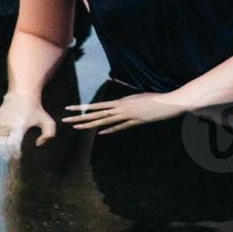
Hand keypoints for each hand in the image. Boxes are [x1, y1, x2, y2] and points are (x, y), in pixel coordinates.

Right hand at [0, 94, 56, 158]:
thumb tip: (38, 144)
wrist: (22, 94)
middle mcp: (5, 126)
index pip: (12, 145)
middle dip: (3, 155)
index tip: (17, 158)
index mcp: (18, 127)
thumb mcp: (47, 121)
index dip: (13, 155)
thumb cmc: (35, 110)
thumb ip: (49, 134)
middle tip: (8, 159)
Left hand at [61, 92, 183, 134]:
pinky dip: (110, 130)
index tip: (69, 109)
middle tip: (65, 120)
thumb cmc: (153, 99)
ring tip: (76, 127)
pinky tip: (100, 133)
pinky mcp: (135, 122)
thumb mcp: (137, 97)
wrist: (167, 102)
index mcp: (120, 101)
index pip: (96, 105)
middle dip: (80, 117)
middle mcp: (120, 108)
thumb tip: (119, 105)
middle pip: (96, 114)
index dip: (82, 108)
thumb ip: (126, 102)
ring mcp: (127, 115)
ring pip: (105, 121)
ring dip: (90, 124)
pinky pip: (120, 127)